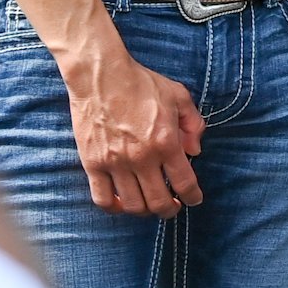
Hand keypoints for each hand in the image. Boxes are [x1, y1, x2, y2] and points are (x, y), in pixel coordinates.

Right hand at [57, 41, 204, 216]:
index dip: (193, 196)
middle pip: (159, 201)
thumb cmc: (141, 83)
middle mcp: (141, 158)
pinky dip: (115, 208)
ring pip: (133, 204)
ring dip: (145, 211)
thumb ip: (193, 124)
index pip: (184, 182)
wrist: (101, 76)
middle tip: (173, 207)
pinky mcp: (92, 164)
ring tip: (150, 205)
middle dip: (170, 210)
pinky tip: (123, 204)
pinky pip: (102, 198)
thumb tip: (195, 151)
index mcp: (166, 142)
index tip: (195, 200)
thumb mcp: (179, 96)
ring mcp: (114, 163)